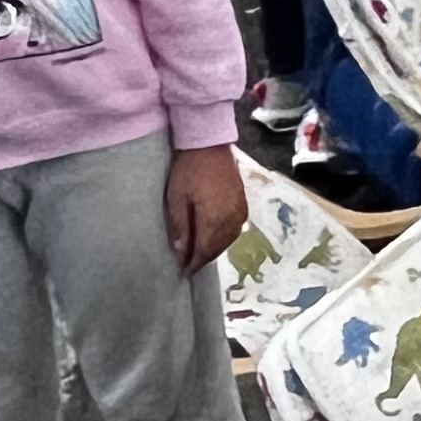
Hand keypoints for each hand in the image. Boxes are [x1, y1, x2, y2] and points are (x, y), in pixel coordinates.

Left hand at [165, 141, 244, 272]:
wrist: (210, 147)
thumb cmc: (188, 171)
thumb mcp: (177, 198)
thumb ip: (180, 226)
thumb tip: (180, 252)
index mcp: (213, 220)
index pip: (203, 251)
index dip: (193, 264)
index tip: (183, 274)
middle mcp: (231, 220)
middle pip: (217, 248)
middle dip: (203, 259)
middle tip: (189, 267)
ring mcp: (240, 213)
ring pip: (227, 241)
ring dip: (214, 250)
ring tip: (199, 255)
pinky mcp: (243, 206)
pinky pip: (234, 231)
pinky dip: (223, 240)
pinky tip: (214, 240)